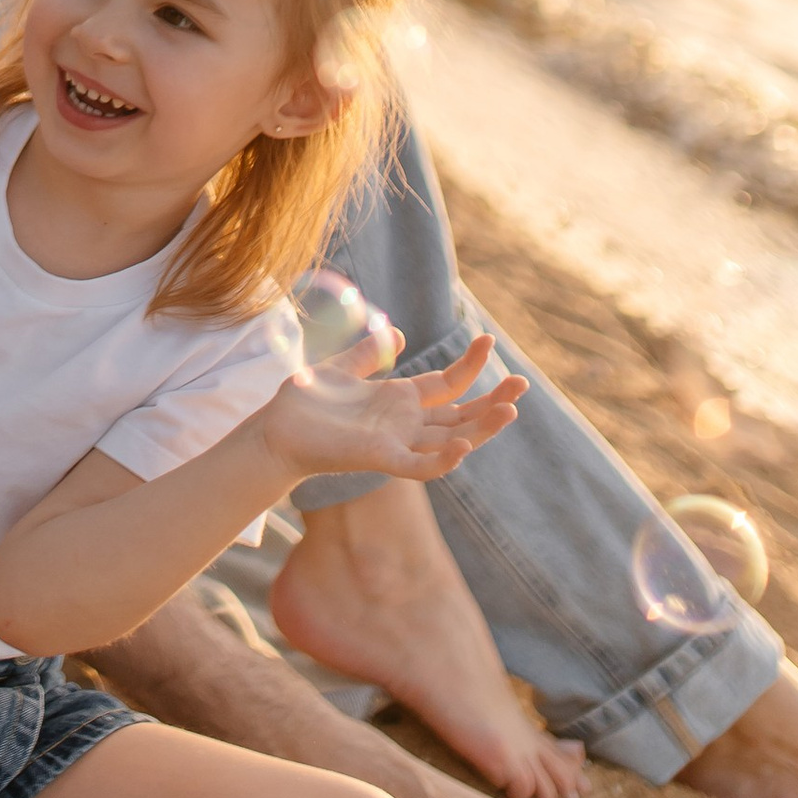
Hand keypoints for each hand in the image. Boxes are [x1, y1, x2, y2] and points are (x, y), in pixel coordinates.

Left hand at [260, 333, 523, 484]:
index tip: (488, 341)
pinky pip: (418, 465)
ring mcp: (395, 443)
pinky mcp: (380, 459)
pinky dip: (442, 458)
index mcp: (398, 401)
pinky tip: (463, 444)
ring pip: (450, 440)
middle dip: (492, 401)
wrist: (274, 430)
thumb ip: (370, 353)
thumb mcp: (342, 367)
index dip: (469, 366)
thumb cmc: (305, 403)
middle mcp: (404, 424)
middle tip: (523, 385)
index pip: (446, 385)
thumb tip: (398, 333)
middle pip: (460, 414)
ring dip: (481, 429)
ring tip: (511, 410)